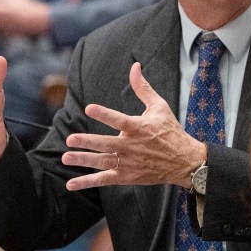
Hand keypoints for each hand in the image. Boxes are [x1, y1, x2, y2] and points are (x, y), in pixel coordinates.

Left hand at [62, 62, 205, 190]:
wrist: (184, 161)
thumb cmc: (170, 131)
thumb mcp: (159, 106)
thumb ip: (143, 88)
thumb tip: (134, 66)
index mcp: (139, 127)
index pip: (119, 120)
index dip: (104, 114)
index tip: (89, 108)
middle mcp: (132, 146)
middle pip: (107, 144)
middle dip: (88, 142)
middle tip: (70, 139)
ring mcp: (129, 163)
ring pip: (103, 162)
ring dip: (84, 160)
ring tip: (66, 157)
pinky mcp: (128, 176)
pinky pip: (105, 179)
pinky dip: (88, 182)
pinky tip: (71, 184)